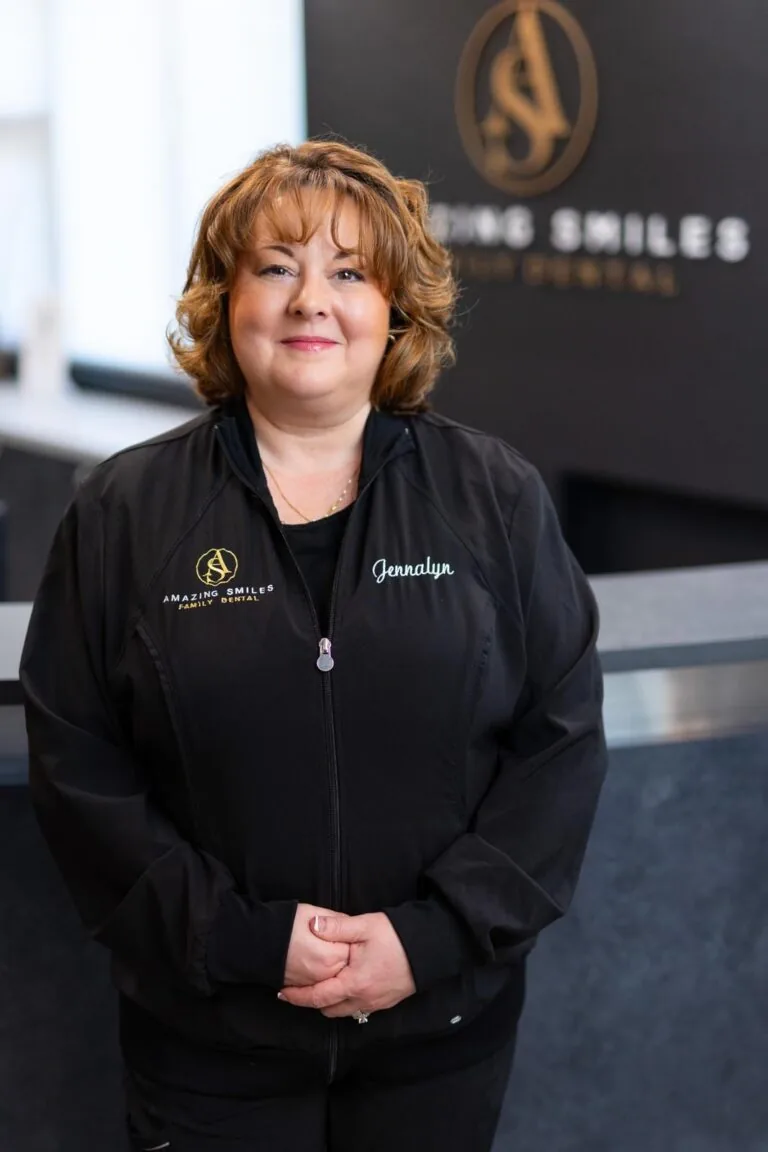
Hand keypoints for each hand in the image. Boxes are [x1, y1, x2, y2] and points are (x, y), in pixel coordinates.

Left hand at [278, 913, 415, 1017]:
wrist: (431, 949)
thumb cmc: (397, 937)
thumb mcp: (365, 926)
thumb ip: (336, 928)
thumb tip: (311, 926)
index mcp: (354, 983)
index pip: (318, 998)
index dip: (298, 997)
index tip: (282, 993)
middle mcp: (363, 999)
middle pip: (329, 1010)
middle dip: (312, 1001)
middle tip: (299, 988)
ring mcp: (376, 1003)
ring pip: (345, 1011)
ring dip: (330, 1003)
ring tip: (321, 986)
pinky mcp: (387, 1002)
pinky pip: (359, 1008)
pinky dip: (347, 1002)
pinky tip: (346, 986)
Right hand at [283, 904, 350, 986]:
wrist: (255, 941)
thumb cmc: (284, 924)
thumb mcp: (313, 913)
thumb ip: (336, 921)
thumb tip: (350, 924)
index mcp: (331, 956)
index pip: (354, 951)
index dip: (353, 940)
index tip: (352, 934)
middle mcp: (324, 975)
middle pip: (346, 967)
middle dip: (346, 955)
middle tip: (340, 941)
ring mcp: (313, 984)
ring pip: (334, 978)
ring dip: (336, 967)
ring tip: (327, 951)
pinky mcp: (302, 988)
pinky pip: (320, 984)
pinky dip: (324, 976)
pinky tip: (320, 963)